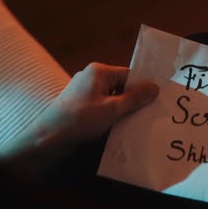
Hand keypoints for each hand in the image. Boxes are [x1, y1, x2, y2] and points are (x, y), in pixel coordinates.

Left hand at [40, 62, 158, 145]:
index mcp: (99, 71)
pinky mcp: (80, 105)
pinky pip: (102, 106)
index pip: (129, 74)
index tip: (157, 100)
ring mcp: (84, 91)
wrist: (50, 137)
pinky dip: (111, 115)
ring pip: (112, 98)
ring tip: (138, 122)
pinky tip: (120, 127)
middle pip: (121, 86)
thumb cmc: (81, 119)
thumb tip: (155, 87)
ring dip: (122, 110)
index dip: (143, 87)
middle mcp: (91, 77)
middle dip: (133, 100)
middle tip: (151, 113)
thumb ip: (134, 98)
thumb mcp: (112, 109)